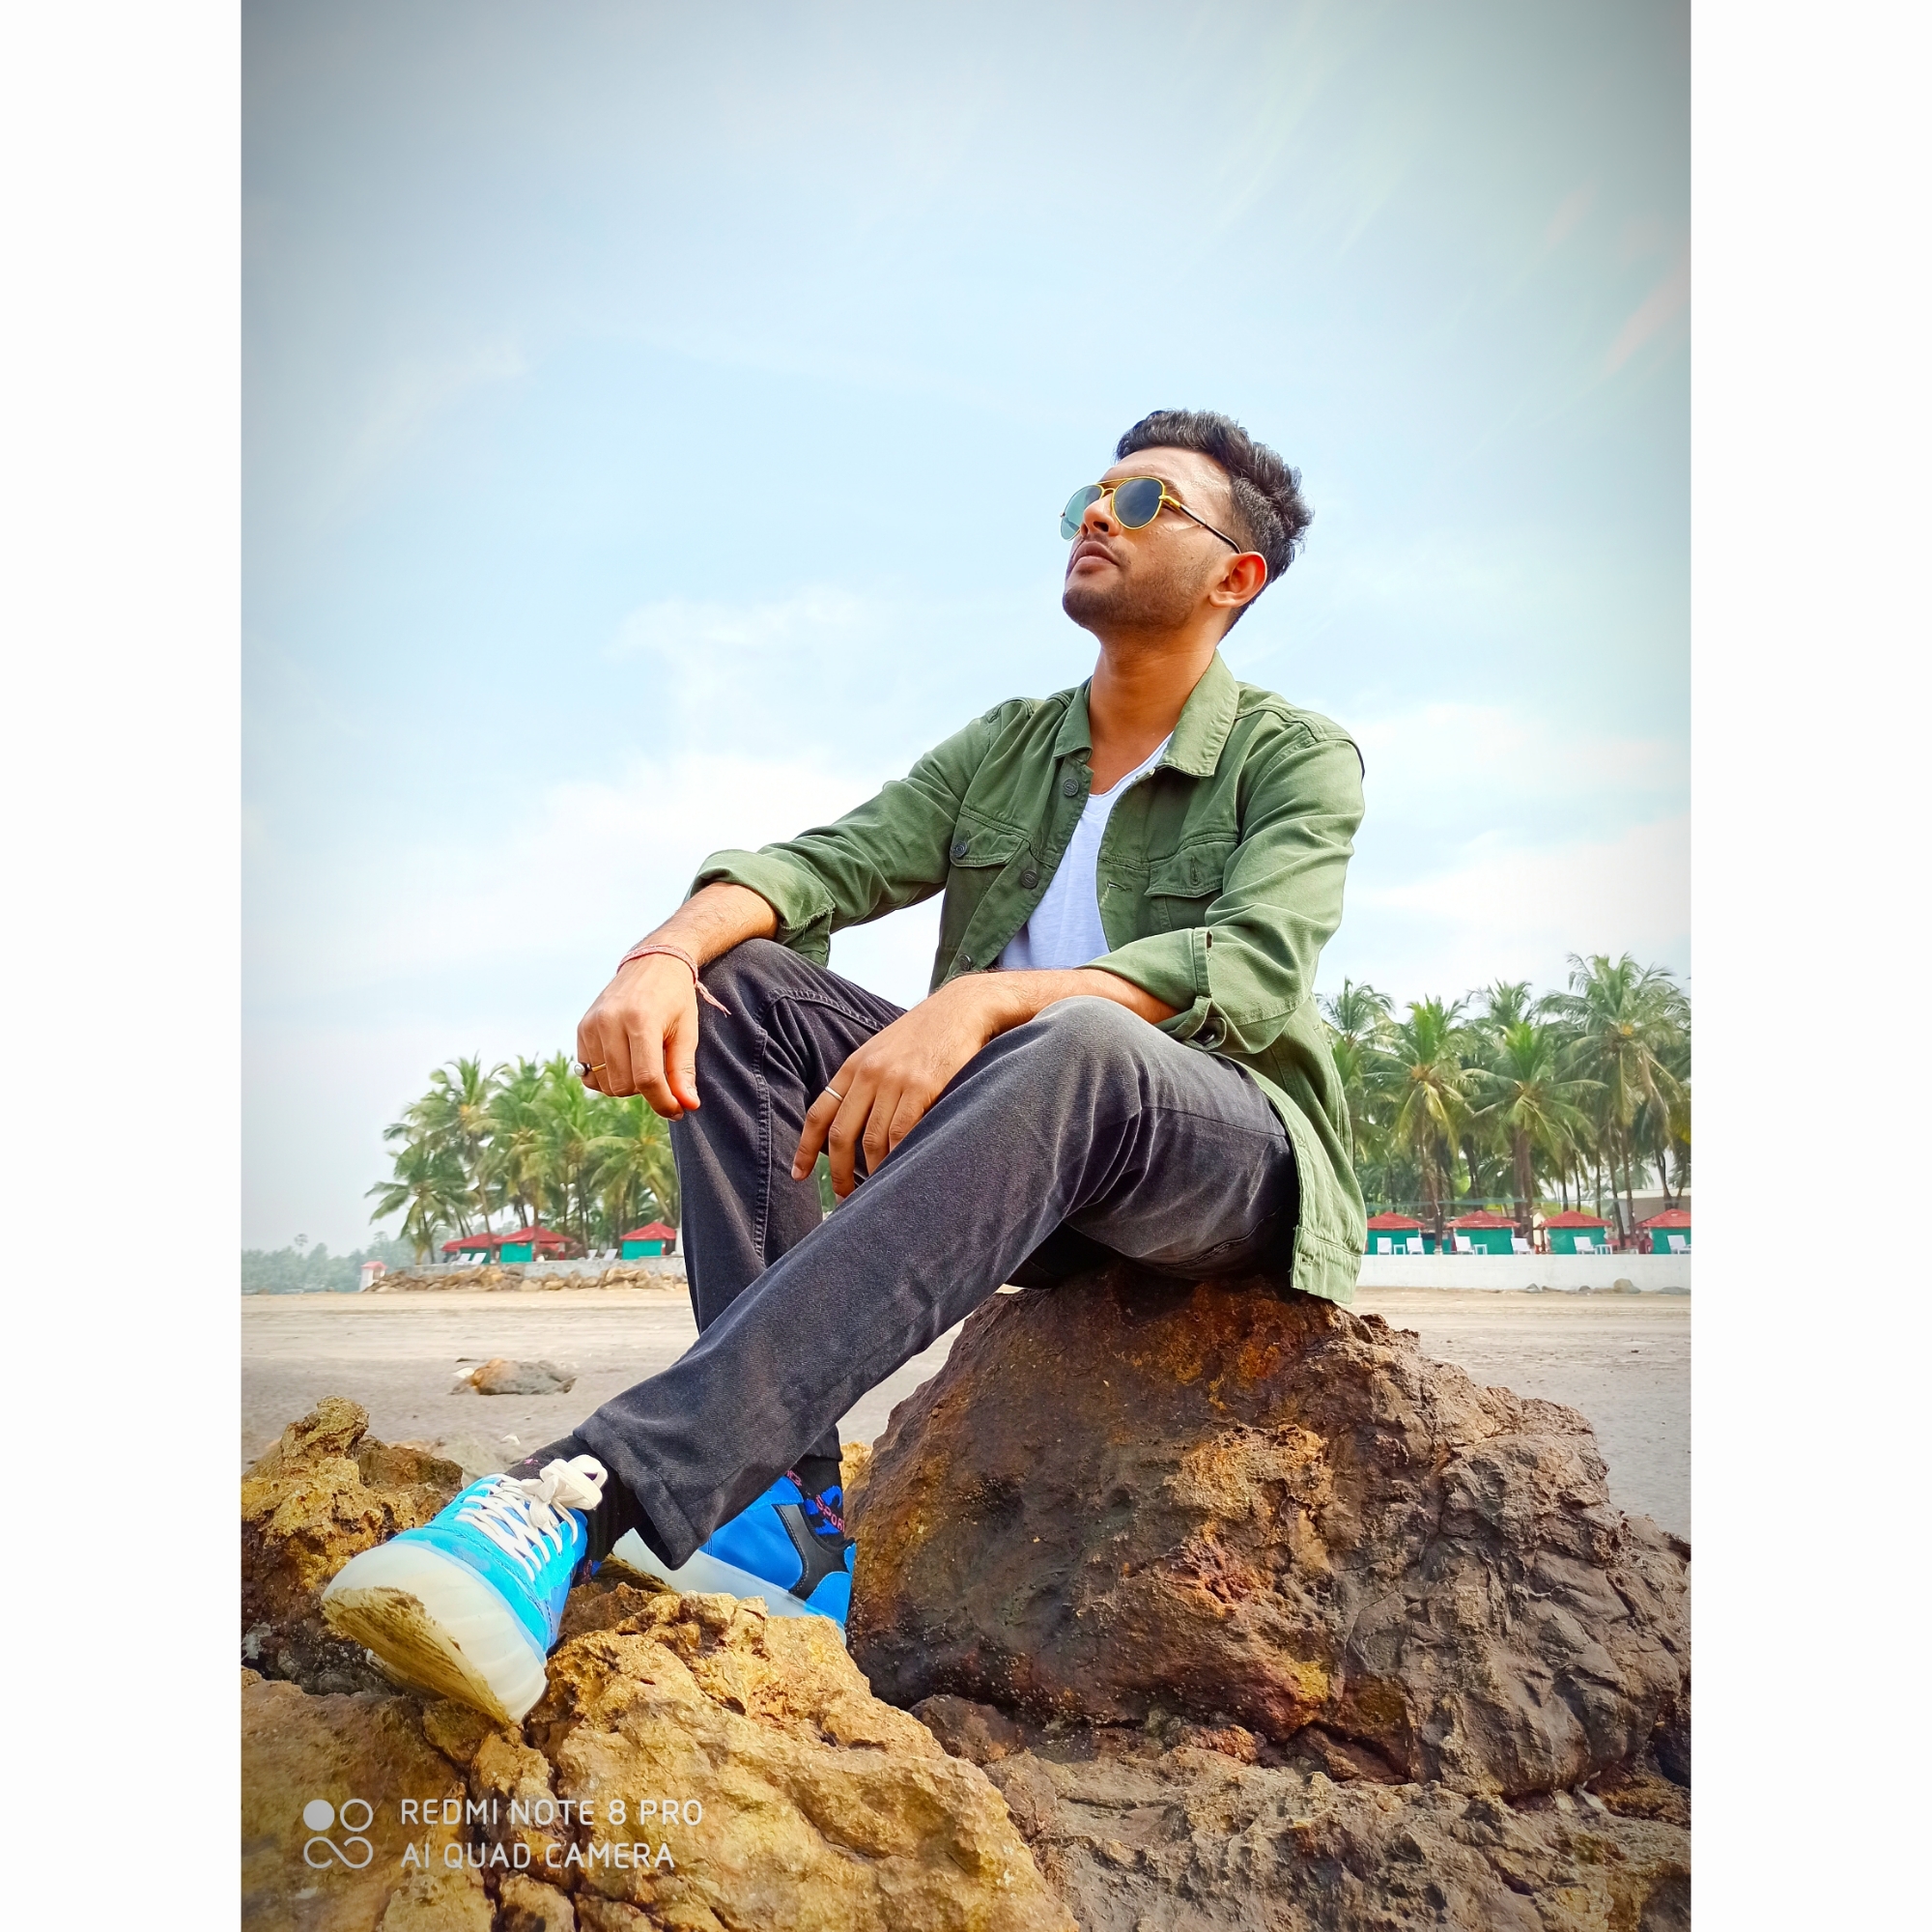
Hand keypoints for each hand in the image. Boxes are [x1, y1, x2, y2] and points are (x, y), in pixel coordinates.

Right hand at [575, 955, 703, 1117]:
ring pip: (606, 1084)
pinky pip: (590, 1073)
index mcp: (641, 1021)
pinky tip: (624, 1059)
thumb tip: (687, 1105)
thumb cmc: (675, 998)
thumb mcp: (687, 1032)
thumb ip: (683, 1071)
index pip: (647, 1079)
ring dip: (627, 1085)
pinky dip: (608, 1077)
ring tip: (644, 1061)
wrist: (652, 962)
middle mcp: (610, 1022)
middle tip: (663, 1076)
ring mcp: (592, 1025)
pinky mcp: (582, 1028)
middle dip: (647, 1092)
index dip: (663, 1102)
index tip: (677, 1110)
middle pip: (624, 1085)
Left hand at [792, 975, 1015, 1197]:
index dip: (806, 1148)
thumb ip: (866, 1080)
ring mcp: (894, 1081)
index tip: (799, 1174)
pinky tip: (897, 1172)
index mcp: (854, 1066)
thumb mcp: (883, 1050)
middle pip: (841, 1134)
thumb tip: (852, 1121)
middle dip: (838, 1172)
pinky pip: (901, 1133)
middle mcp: (868, 1074)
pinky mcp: (922, 1087)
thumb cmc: (924, 1034)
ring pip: (872, 1140)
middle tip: (843, 1198)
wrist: (960, 1009)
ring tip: (874, 1193)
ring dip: (870, 1172)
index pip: (820, 1113)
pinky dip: (896, 1157)